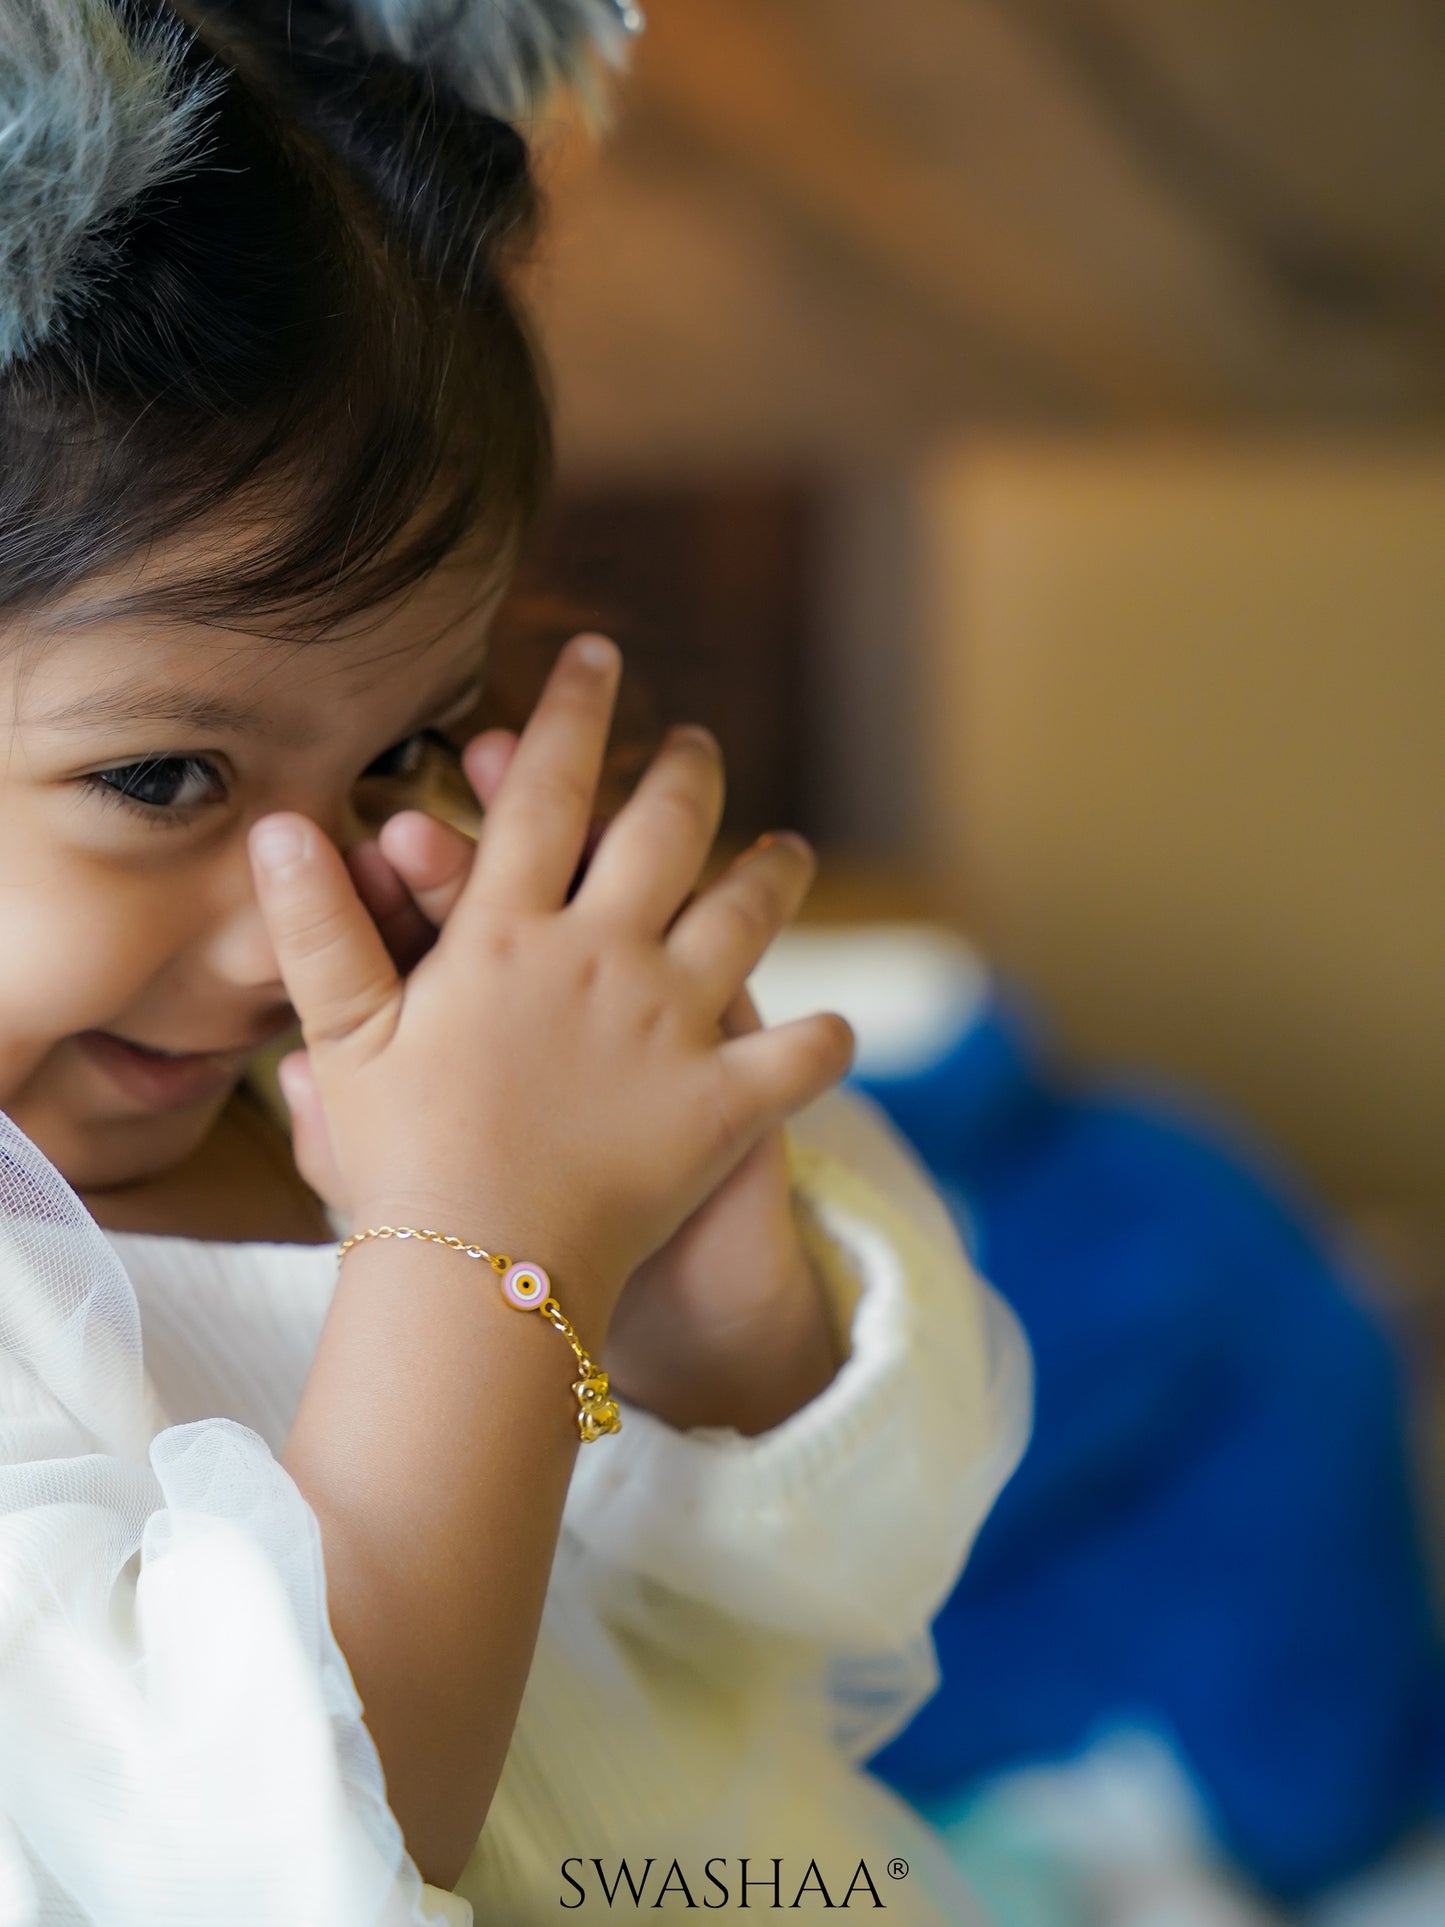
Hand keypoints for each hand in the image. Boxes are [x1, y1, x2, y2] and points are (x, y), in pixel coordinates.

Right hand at [249, 635, 853, 1331]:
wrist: (478, 1269)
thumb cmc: (402, 1156)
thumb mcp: (348, 1037)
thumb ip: (320, 928)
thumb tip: (281, 827)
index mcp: (511, 933)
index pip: (545, 792)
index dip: (569, 714)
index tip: (597, 653)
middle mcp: (604, 958)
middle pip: (664, 831)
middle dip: (684, 770)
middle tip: (696, 741)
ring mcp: (674, 1026)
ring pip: (747, 917)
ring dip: (772, 872)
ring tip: (787, 848)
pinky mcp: (723, 1103)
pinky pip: (797, 1057)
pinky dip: (820, 1041)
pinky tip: (835, 1029)